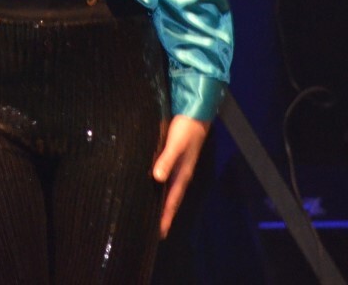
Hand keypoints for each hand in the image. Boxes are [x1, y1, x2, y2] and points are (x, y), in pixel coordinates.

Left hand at [153, 114, 209, 236]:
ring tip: (152, 215)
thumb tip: (156, 178)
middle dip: (164, 215)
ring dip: (162, 203)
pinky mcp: (175, 159)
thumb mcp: (176, 144)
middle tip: (154, 231)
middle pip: (171, 199)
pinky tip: (153, 188)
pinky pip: (167, 180)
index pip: (172, 201)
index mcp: (182, 174)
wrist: (195, 113)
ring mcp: (179, 167)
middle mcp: (181, 174)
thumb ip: (166, 160)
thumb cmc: (186, 129)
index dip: (166, 217)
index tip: (159, 234)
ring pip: (169, 191)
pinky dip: (160, 188)